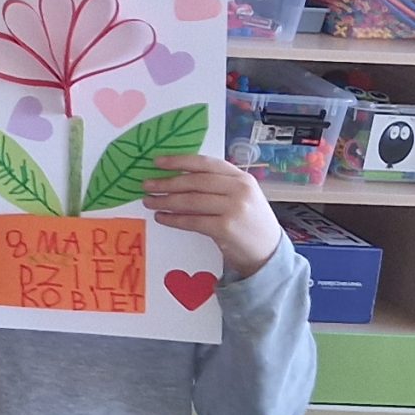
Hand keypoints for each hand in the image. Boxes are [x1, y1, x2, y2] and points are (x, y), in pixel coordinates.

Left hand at [143, 155, 282, 278]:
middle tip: (146, 185)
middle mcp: (240, 190)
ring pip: (191, 201)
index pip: (205, 163)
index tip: (157, 162)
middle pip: (195, 181)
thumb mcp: (240, 196)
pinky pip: (192, 221)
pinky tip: (162, 218)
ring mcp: (235, 208)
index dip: (179, 161)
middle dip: (167, 183)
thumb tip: (175, 176)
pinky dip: (173, 219)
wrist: (268, 253)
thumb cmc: (249, 222)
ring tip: (149, 202)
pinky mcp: (226, 228)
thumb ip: (216, 184)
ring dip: (165, 201)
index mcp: (241, 177)